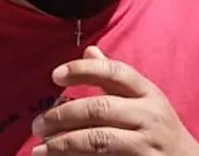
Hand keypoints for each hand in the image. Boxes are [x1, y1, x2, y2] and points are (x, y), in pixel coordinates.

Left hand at [32, 46, 198, 155]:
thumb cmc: (160, 128)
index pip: (116, 72)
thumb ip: (115, 79)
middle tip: (38, 123)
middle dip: (63, 115)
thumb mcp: (145, 99)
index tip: (55, 75)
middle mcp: (149, 116)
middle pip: (100, 109)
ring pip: (98, 140)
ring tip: (40, 148)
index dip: (84, 70)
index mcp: (148, 93)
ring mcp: (146, 145)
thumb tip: (89, 51)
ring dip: (64, 143)